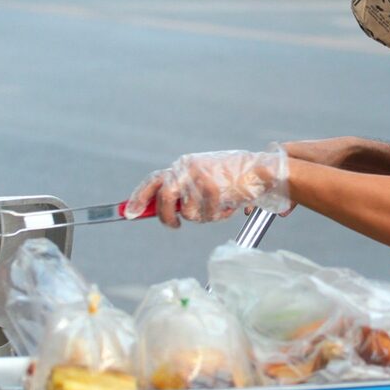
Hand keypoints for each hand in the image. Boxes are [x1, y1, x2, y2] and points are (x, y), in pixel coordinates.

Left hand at [124, 145, 289, 227]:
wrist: (261, 168)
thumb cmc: (234, 176)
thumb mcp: (204, 179)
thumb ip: (184, 191)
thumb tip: (164, 211)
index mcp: (183, 165)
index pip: (153, 181)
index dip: (139, 198)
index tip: (129, 213)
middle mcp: (187, 168)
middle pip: (164, 198)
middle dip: (168, 217)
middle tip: (177, 224)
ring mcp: (199, 176)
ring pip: (189, 213)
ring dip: (204, 217)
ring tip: (219, 208)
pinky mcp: (213, 185)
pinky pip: (208, 215)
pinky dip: (219, 216)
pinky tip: (229, 206)